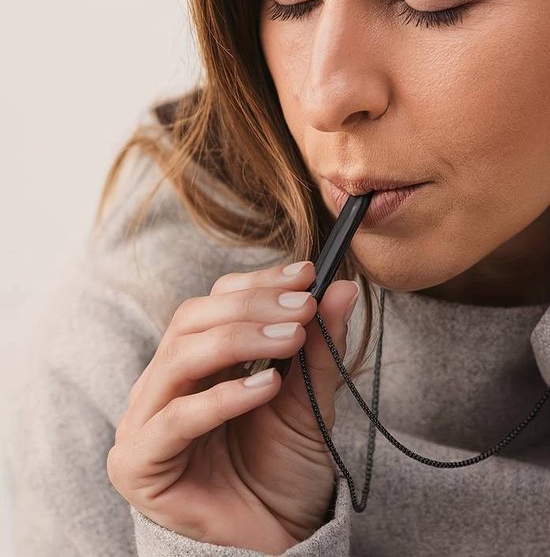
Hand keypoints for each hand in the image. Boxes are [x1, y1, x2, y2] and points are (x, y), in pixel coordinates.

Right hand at [107, 261, 358, 553]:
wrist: (272, 541)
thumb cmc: (283, 470)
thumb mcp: (309, 401)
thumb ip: (320, 348)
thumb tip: (344, 287)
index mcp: (198, 361)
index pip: (216, 301)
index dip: (259, 282)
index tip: (306, 273)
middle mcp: (165, 382)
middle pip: (193, 319)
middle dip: (252, 306)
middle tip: (304, 306)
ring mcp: (146, 419)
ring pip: (180, 356)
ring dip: (240, 339)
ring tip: (291, 339)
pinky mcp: (140, 462)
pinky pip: (178, 417)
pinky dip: (224, 396)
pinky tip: (268, 388)